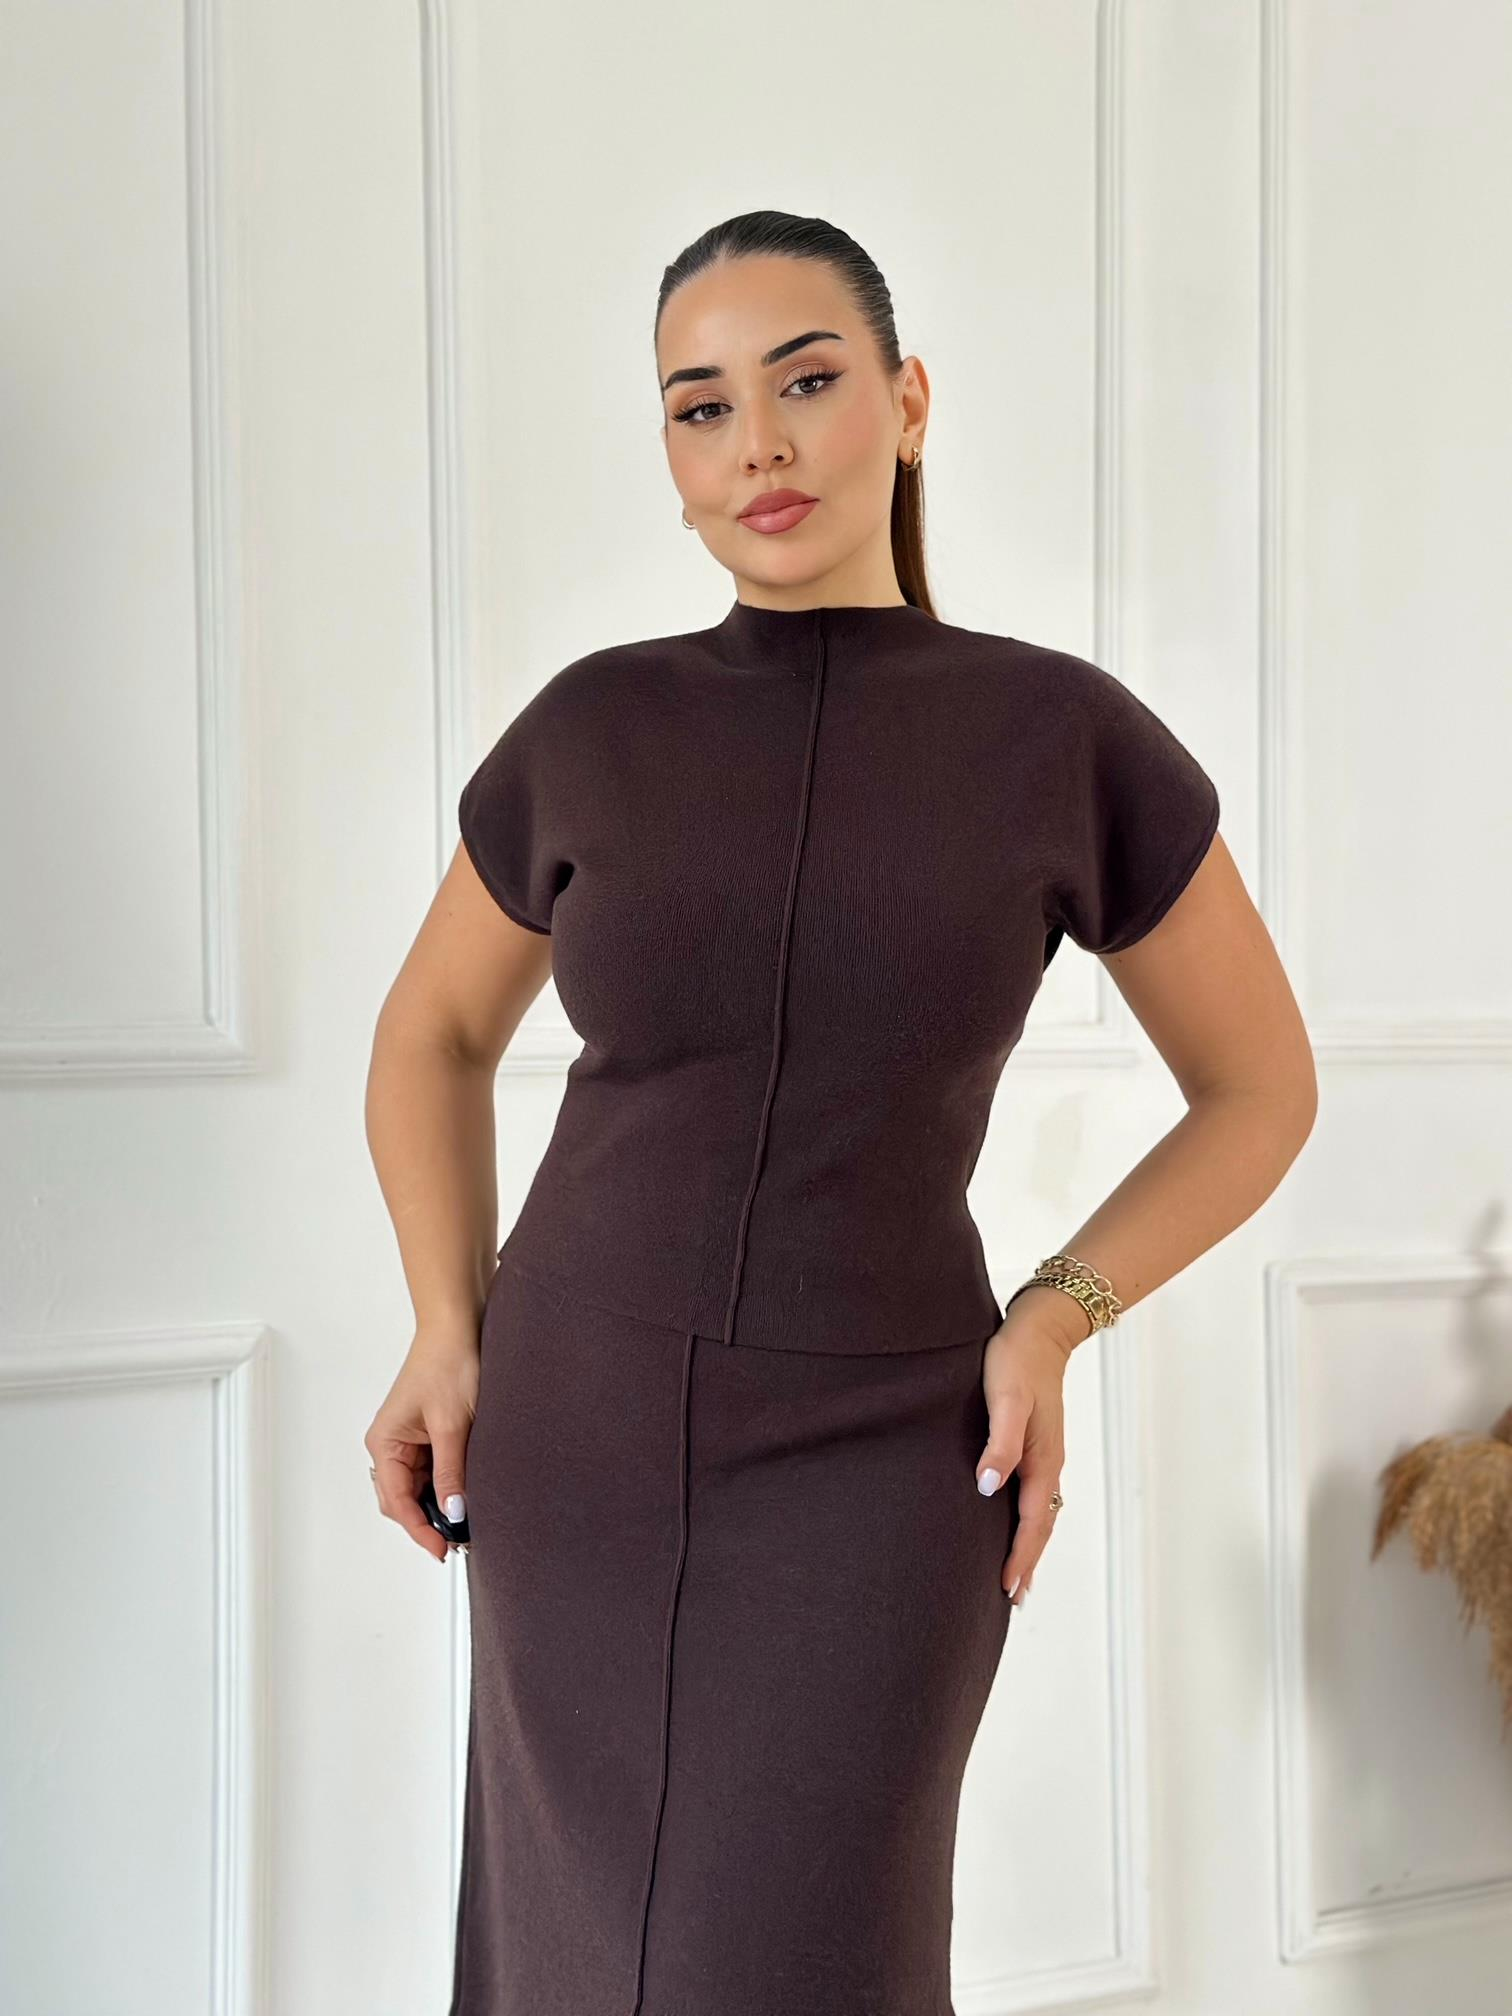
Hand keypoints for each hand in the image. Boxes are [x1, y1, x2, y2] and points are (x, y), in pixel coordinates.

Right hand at [364, 1318, 481, 1562]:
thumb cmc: (448, 1363)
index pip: (397, 1501)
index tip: (443, 1550)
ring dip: (438, 1506)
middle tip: (460, 1542)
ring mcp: (407, 1441)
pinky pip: (430, 1473)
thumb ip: (451, 1472)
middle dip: (428, 1523)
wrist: (458, 1327)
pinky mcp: (425, 1436)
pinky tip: (466, 1496)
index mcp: (384, 1442)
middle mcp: (389, 1445)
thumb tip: (453, 1513)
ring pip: (417, 1490)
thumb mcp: (453, 1424)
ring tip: (466, 1524)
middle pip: (402, 1501)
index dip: (420, 1530)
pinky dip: (446, 1487)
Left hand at [975, 1293, 1083, 1601]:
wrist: (1039, 1330)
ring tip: (1016, 1574)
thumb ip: (999, 1444)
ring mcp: (1044, 1454)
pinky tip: (1014, 1519)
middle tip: (1013, 1598)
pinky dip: (1028, 1518)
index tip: (1006, 1589)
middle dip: (1027, 1562)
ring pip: (1040, 1511)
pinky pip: (1034, 1493)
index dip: (1019, 1557)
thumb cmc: (1015, 1361)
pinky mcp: (1036, 1443)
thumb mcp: (1004, 1400)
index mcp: (1042, 1460)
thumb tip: (988, 1488)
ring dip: (1029, 1544)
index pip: (1032, 1522)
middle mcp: (1048, 1463)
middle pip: (1041, 1525)